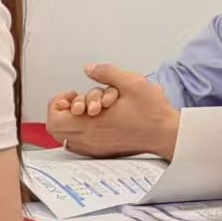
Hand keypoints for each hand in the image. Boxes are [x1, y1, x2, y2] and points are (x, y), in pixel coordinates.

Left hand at [45, 64, 179, 158]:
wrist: (166, 134)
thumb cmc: (151, 110)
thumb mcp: (132, 82)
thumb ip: (107, 72)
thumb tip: (88, 68)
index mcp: (93, 123)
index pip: (55, 119)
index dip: (58, 103)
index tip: (73, 94)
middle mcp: (90, 139)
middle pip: (56, 129)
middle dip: (62, 111)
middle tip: (76, 101)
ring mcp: (95, 148)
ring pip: (66, 138)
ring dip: (70, 122)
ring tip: (86, 110)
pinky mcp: (102, 152)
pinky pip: (78, 145)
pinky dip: (78, 132)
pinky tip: (94, 121)